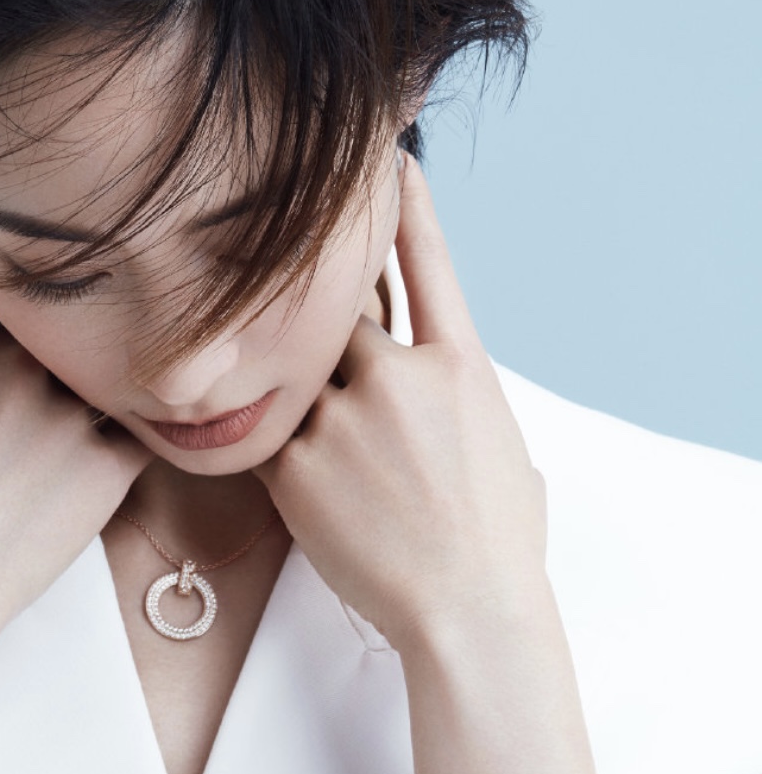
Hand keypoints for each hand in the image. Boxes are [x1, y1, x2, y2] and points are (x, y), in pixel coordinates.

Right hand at [0, 200, 152, 643]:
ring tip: (93, 409)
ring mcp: (63, 412)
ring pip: (100, 370)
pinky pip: (135, 429)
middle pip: (52, 315)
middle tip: (61, 340)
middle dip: (58, 320)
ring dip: (95, 383)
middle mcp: (10, 366)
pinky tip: (127, 447)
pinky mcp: (105, 463)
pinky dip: (131, 433)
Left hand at [252, 154, 547, 650]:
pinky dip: (288, 458)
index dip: (405, 210)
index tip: (388, 164)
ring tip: (346, 463)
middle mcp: (397, 375)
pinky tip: (326, 501)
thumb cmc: (496, 539)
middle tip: (317, 339)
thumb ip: (459, 396)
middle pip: (340, 315)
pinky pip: (273, 439)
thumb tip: (441, 384)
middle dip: (328, 327)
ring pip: (301, 381)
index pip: (427, 264)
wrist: (466, 609)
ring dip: (311, 408)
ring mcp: (342, 416)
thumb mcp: (501, 445)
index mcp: (460, 366)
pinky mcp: (294, 464)